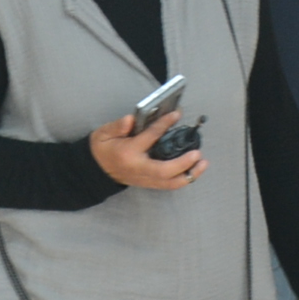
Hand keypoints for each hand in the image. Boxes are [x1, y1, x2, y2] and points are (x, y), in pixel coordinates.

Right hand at [86, 113, 201, 191]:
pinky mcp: (148, 183)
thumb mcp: (103, 133)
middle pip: (164, 171)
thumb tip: (130, 119)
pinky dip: (183, 179)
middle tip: (198, 153)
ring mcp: (144, 179)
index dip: (164, 124)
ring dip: (189, 174)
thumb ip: (117, 126)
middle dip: (183, 163)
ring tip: (203, 163)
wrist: (95, 169)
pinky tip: (194, 171)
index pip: (149, 138)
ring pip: (170, 182)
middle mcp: (138, 168)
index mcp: (128, 153)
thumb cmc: (102, 149)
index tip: (177, 114)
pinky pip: (169, 185)